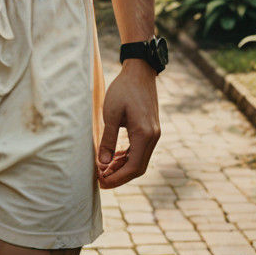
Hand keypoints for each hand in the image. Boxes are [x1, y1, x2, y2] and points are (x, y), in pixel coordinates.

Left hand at [96, 60, 159, 187]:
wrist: (139, 72)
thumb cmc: (123, 89)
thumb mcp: (111, 113)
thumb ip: (108, 140)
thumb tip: (103, 163)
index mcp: (144, 134)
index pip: (133, 167)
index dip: (117, 178)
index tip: (101, 182)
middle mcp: (153, 137)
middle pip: (138, 168)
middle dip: (119, 176)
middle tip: (101, 180)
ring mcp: (154, 133)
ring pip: (140, 160)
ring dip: (123, 168)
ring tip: (104, 171)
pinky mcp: (151, 129)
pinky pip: (140, 150)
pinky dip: (128, 157)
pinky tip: (114, 159)